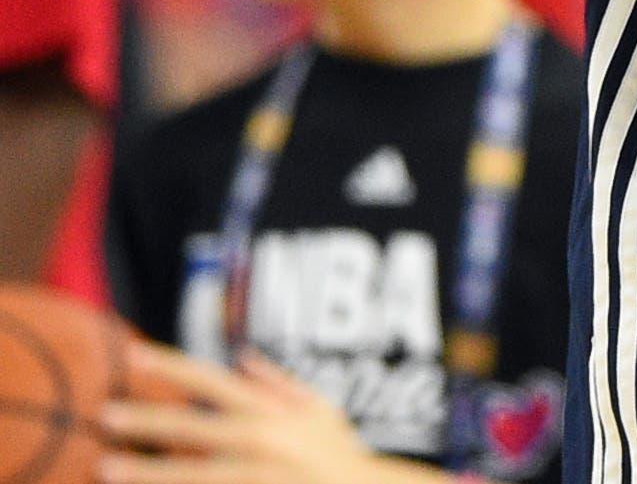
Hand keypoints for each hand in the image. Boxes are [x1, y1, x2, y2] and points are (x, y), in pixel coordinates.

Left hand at [102, 341, 428, 480]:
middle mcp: (259, 438)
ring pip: (187, 472)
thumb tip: (242, 356)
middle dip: (145, 420)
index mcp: (271, 410)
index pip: (210, 379)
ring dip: (144, 469)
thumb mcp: (321, 410)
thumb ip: (280, 382)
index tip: (133, 354)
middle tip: (105, 414)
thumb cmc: (341, 454)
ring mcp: (253, 475)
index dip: (170, 365)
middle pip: (190, 426)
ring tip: (104, 467)